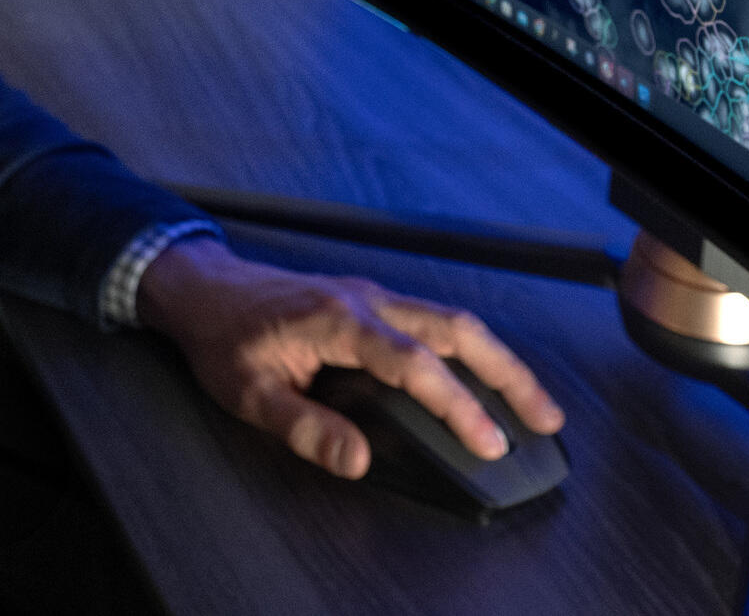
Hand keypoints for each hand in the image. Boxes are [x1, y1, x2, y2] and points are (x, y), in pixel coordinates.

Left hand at [134, 235, 563, 479]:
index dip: (456, 405)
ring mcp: (374, 294)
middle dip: (508, 374)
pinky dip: (472, 348)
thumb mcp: (248, 394)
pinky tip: (487, 376)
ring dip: (499, 359)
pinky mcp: (374, 299)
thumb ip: (303, 428)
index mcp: (337, 320)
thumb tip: (359, 460)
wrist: (203, 287)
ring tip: (534, 404)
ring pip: (453, 320)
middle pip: (456, 329)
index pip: (413, 365)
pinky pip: (436, 319)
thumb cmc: (223, 337)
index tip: (488, 443)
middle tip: (545, 419)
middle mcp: (366, 299)